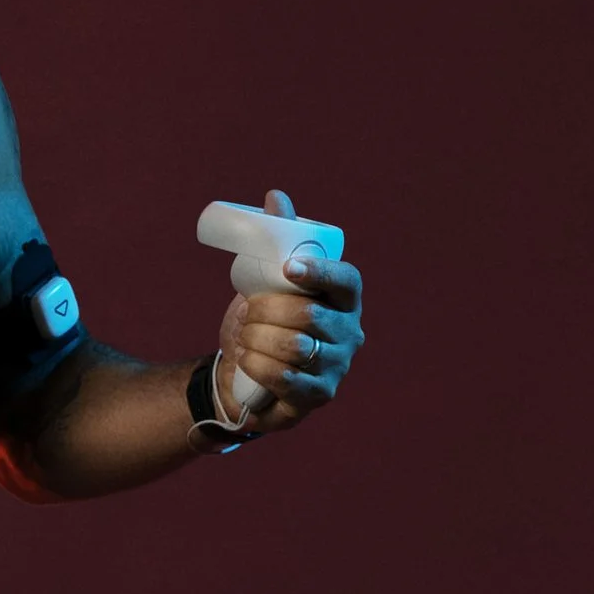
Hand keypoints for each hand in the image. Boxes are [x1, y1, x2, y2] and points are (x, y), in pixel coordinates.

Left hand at [215, 186, 363, 434]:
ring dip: (259, 339)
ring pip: (296, 347)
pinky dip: (258, 366)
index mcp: (344, 299)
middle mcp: (349, 333)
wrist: (243, 371)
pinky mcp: (318, 396)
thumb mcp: (267, 278)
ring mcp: (336, 367)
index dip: (320, 272)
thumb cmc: (263, 319)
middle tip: (248, 312)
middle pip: (312, 315)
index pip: (346, 280)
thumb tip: (276, 196)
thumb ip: (277, 238)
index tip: (288, 268)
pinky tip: (246, 360)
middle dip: (269, 311)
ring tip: (244, 336)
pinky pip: (286, 380)